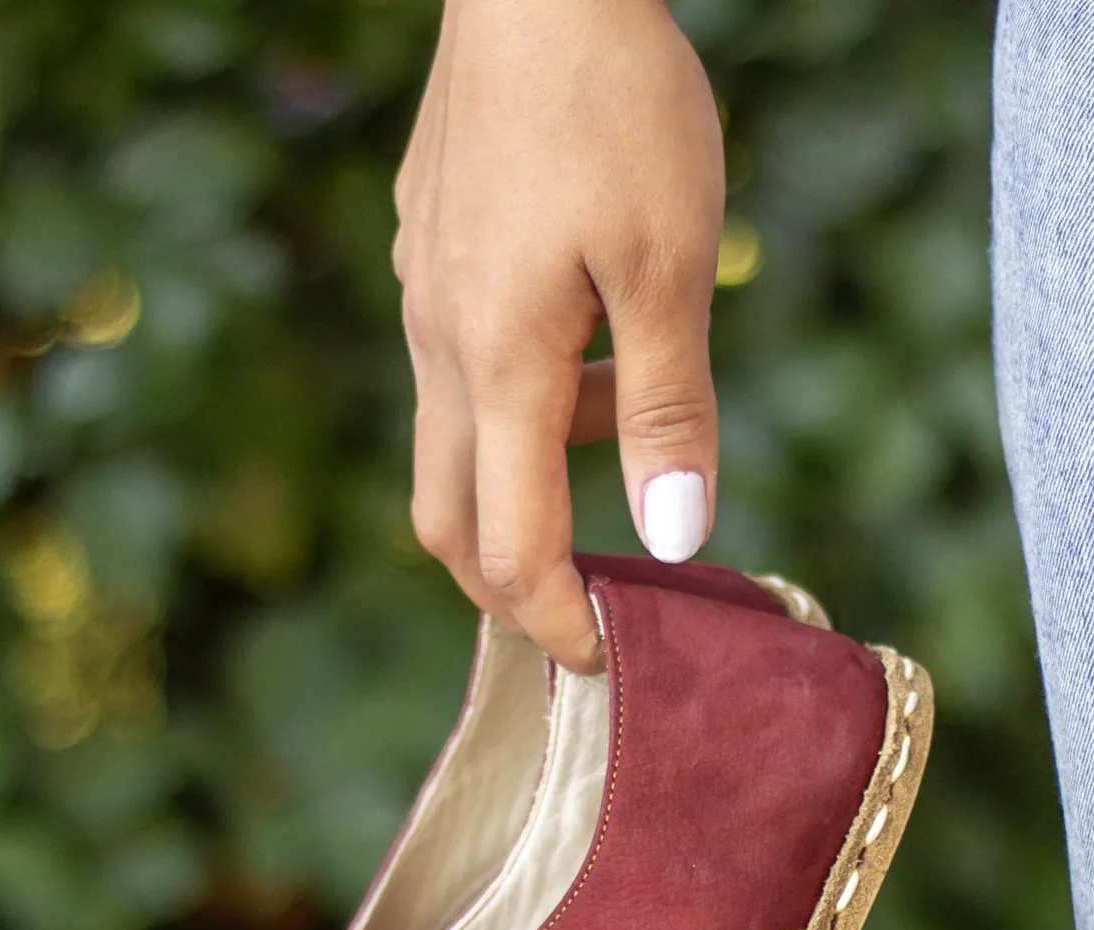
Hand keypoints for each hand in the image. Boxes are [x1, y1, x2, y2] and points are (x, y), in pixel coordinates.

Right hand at [394, 0, 723, 671]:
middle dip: (507, 589)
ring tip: (619, 436)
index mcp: (498, 364)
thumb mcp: (671, 267)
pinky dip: (516, 408)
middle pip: (446, 521)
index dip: (556, 622)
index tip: (605, 662)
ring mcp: (421, 293)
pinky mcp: (427, 249)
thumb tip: (672, 541)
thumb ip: (668, 412)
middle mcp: (437, 342)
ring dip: (525, 482)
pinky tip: (585, 346)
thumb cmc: (616, 103)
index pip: (510, 548)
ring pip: (451, 442)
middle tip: (579, 614)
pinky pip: (456, 367)